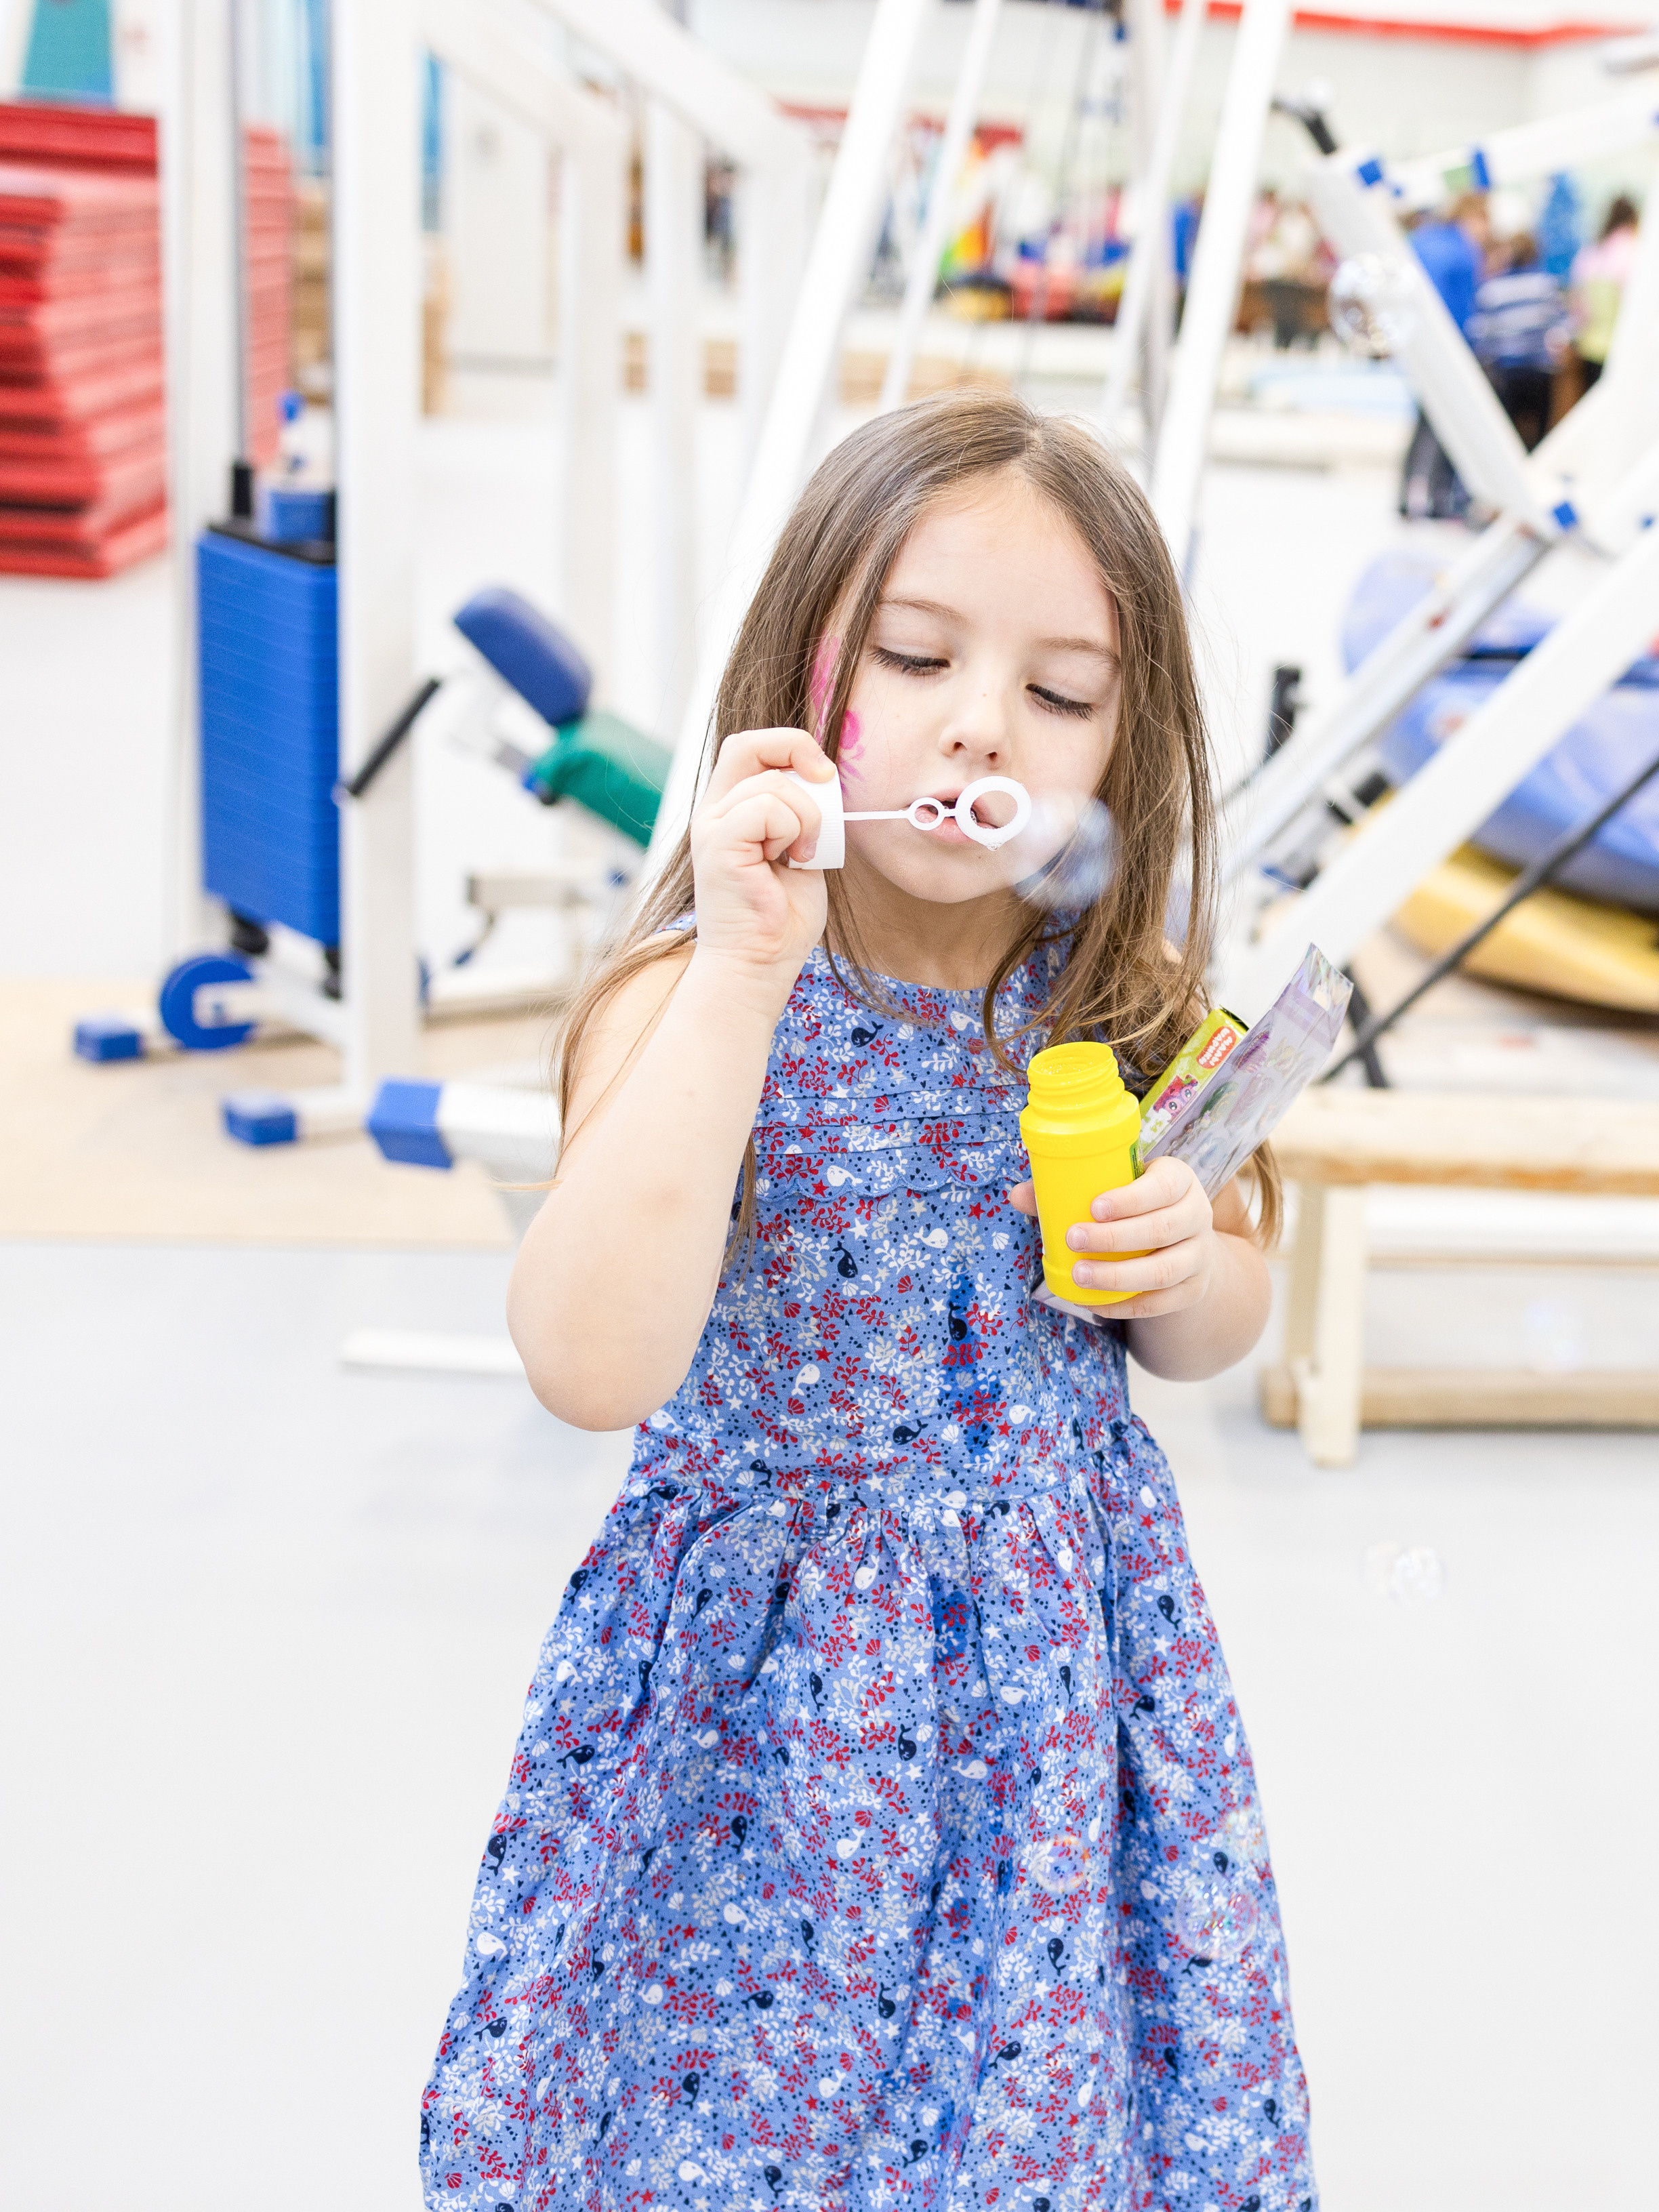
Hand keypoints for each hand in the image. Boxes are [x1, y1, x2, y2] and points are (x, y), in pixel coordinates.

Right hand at [689, 729, 835, 980]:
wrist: (761, 962)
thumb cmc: (783, 916)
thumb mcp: (801, 848)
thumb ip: (803, 812)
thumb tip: (824, 779)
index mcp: (731, 809)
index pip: (751, 748)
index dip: (791, 746)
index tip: (825, 775)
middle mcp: (714, 812)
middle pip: (746, 744)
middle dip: (796, 749)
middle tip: (825, 783)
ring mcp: (711, 827)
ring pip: (772, 785)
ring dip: (807, 817)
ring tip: (801, 855)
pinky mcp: (716, 846)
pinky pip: (764, 809)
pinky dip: (790, 830)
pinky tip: (789, 861)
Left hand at [1007, 1157, 1217, 1316]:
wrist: (1182, 1243)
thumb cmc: (1136, 1207)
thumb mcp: (1115, 1190)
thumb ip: (1068, 1189)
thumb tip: (1018, 1195)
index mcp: (1179, 1180)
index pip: (1164, 1186)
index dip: (1132, 1198)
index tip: (1094, 1207)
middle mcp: (1197, 1214)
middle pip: (1163, 1228)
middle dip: (1115, 1238)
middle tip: (1073, 1238)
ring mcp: (1199, 1256)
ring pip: (1163, 1270)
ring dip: (1118, 1276)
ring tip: (1079, 1275)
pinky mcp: (1193, 1289)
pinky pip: (1161, 1303)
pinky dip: (1127, 1306)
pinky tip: (1097, 1304)